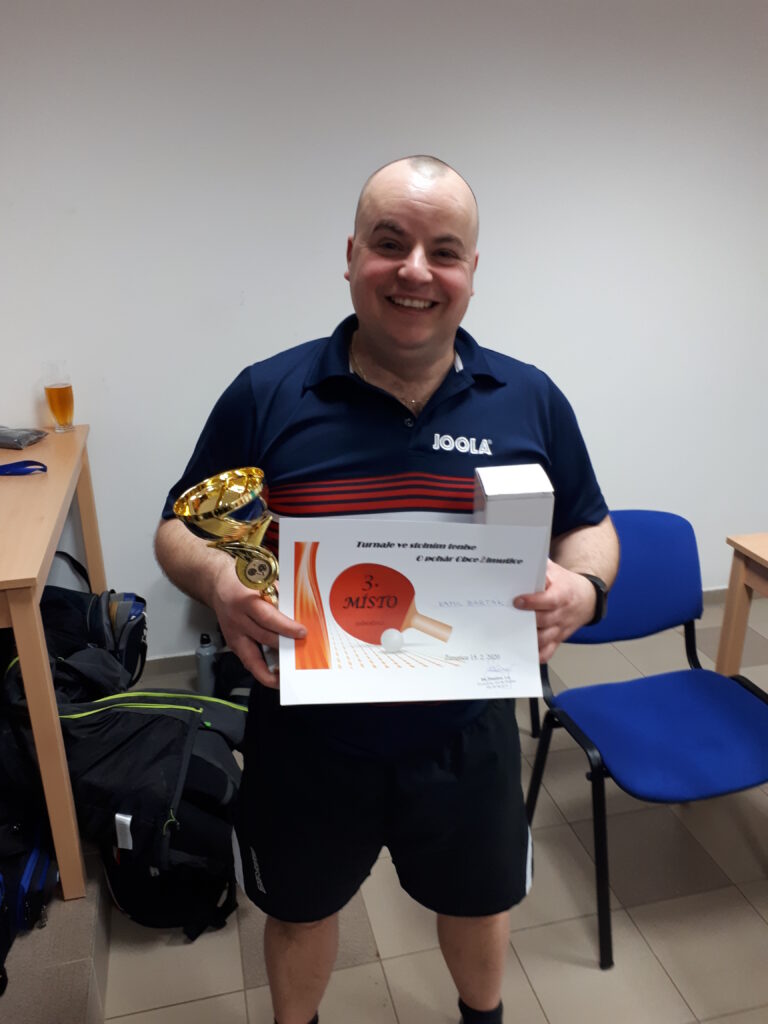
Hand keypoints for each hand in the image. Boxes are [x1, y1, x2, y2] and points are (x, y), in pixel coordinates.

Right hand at [211, 562, 305, 687]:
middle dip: (284, 646)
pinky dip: (261, 669)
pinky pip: (248, 661)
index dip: (286, 627)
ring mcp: (232, 634)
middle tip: (301, 651)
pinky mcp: (231, 643)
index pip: (268, 618)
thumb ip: (279, 598)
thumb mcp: (263, 583)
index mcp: (246, 601)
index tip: (302, 632)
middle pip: (264, 637)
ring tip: (288, 671)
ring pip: (254, 656)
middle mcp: (237, 619)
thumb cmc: (242, 582)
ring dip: (273, 664)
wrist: (218, 585)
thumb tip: (297, 614)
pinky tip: (273, 674)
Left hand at [513, 560, 595, 662]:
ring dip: (528, 638)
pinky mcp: (558, 639)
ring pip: (544, 639)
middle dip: (525, 621)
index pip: (549, 600)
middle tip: (506, 617)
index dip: (533, 602)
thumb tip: (520, 561)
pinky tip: (523, 650)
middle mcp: (562, 614)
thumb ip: (539, 567)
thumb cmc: (565, 584)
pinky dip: (536, 654)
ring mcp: (560, 629)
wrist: (586, 598)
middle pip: (544, 621)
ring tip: (510, 634)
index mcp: (563, 595)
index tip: (517, 601)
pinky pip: (548, 652)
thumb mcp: (554, 571)